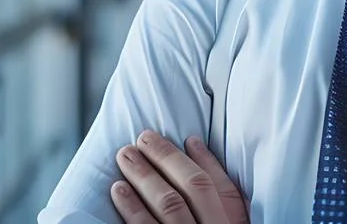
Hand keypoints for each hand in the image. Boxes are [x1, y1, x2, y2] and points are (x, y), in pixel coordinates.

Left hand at [110, 130, 248, 223]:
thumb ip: (226, 209)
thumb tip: (198, 154)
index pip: (227, 192)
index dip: (208, 162)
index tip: (189, 139)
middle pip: (195, 189)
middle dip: (168, 159)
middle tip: (144, 137)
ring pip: (169, 205)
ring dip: (145, 175)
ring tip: (125, 155)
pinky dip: (132, 208)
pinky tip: (118, 189)